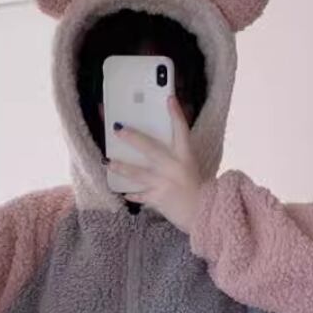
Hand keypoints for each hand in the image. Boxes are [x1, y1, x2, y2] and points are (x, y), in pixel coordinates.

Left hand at [107, 96, 202, 233]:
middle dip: (133, 138)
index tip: (169, 98)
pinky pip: (140, 195)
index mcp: (186, 157)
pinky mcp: (158, 198)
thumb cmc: (197, 188)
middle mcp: (174, 167)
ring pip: (138, 173)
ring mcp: (164, 183)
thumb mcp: (191, 166)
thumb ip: (177, 154)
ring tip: (109, 162)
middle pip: (151, 148)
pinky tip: (122, 192)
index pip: (182, 130)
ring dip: (122, 167)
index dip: (176, 114)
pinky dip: (132, 194)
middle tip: (118, 129)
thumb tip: (158, 144)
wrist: (203, 213)